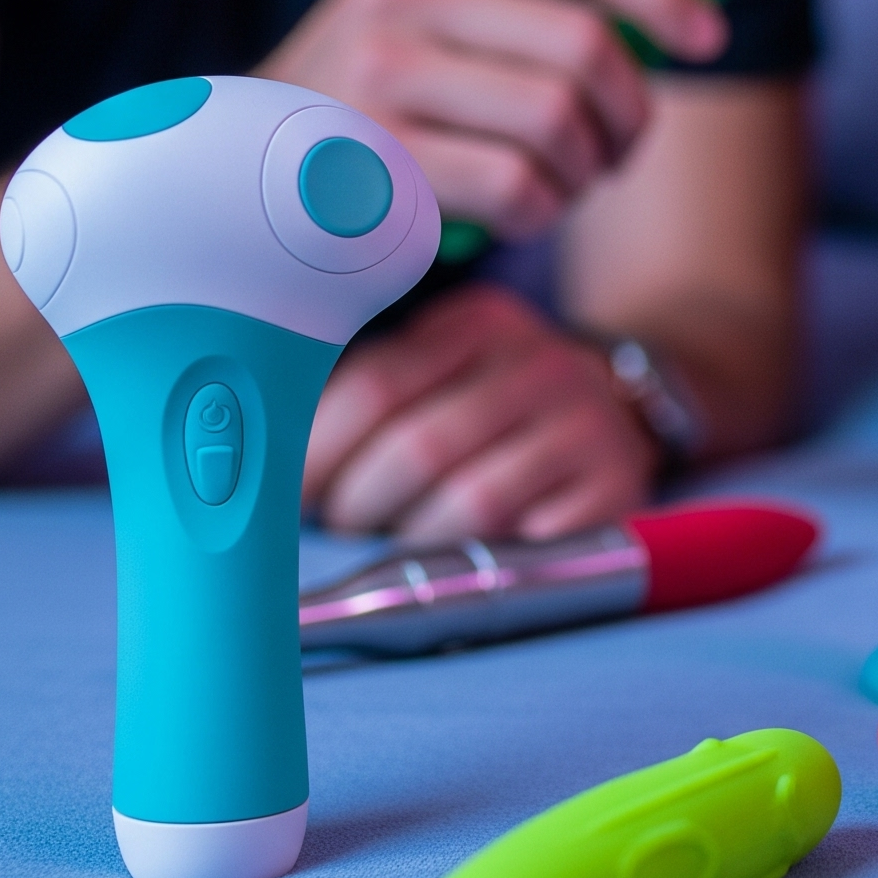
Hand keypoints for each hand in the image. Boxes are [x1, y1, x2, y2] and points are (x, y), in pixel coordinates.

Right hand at [261, 0, 725, 240]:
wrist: (243, 188)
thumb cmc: (381, 118)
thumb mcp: (443, 35)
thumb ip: (537, 13)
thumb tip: (683, 15)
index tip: (709, 38)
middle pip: (588, 40)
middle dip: (633, 111)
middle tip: (622, 152)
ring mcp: (380, 75)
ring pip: (560, 120)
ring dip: (584, 171)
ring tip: (558, 186)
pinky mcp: (374, 161)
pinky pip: (519, 187)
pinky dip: (539, 214)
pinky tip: (512, 217)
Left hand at [303, 283, 657, 546]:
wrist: (620, 417)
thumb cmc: (492, 410)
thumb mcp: (442, 373)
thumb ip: (365, 397)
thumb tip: (257, 459)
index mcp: (479, 322)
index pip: (374, 386)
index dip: (317, 454)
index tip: (282, 496)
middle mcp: (540, 360)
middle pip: (418, 446)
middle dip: (358, 504)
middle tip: (340, 526)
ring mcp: (587, 422)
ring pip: (470, 499)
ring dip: (413, 537)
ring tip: (396, 538)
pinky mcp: (617, 483)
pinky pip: (527, 536)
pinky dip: (481, 556)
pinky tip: (462, 551)